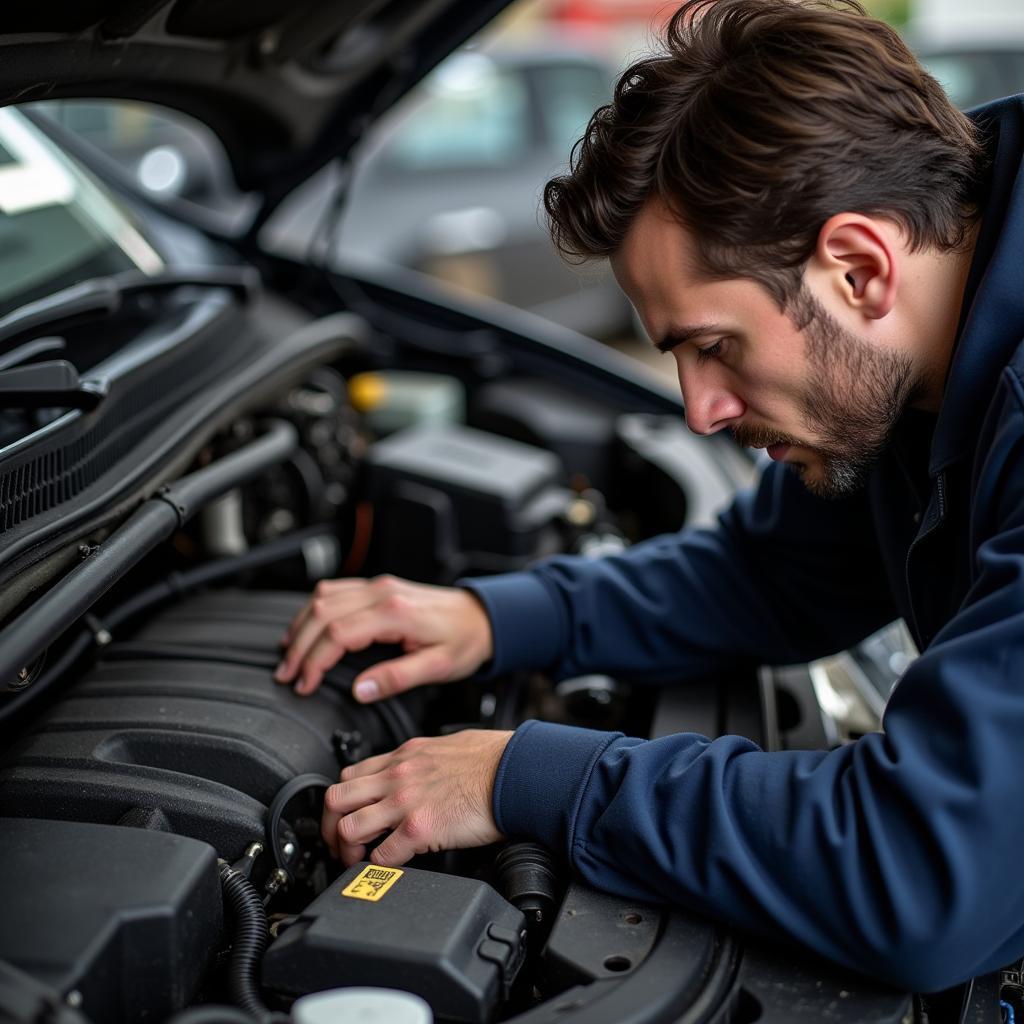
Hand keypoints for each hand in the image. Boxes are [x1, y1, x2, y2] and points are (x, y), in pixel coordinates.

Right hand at [274, 575, 493, 698]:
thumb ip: (397, 678)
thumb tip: (360, 690)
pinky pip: (335, 590)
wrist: (482, 616)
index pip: (338, 635)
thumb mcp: (438, 668)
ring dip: (301, 626)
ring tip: (290, 656)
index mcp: (395, 613)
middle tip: (287, 676)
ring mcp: (378, 586)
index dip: (315, 662)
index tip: (305, 685)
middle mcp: (382, 593)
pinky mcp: (378, 586)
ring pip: (323, 598)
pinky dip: (314, 610)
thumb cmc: (464, 641)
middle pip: (322, 614)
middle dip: (298, 646)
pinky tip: (306, 629)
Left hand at [321, 730, 513, 866]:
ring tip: (355, 861)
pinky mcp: (420, 828)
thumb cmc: (494, 759)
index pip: (352, 773)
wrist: (516, 771)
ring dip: (346, 850)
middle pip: (335, 798)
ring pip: (347, 827)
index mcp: (405, 755)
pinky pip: (381, 855)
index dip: (342, 799)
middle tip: (337, 843)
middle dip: (328, 825)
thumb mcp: (448, 745)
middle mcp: (398, 775)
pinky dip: (377, 867)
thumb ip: (425, 760)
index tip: (345, 814)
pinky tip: (385, 870)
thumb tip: (423, 772)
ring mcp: (405, 801)